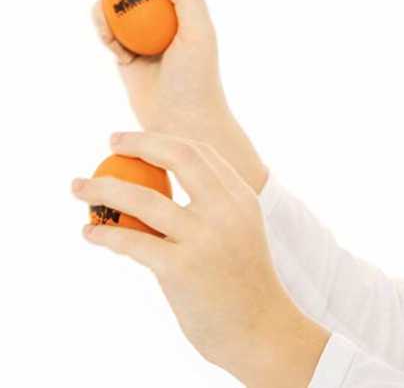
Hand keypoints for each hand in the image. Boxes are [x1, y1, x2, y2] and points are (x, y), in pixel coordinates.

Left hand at [72, 132, 328, 386]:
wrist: (262, 329)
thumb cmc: (244, 281)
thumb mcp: (238, 232)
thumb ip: (212, 207)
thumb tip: (164, 190)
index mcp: (241, 198)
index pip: (200, 152)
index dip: (163, 139)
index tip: (136, 139)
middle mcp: (226, 210)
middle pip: (179, 156)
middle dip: (138, 142)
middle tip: (110, 141)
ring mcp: (206, 238)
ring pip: (143, 199)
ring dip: (103, 188)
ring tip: (77, 186)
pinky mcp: (183, 269)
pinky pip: (133, 243)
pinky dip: (105, 235)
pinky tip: (89, 233)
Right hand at [93, 0, 265, 190]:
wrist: (183, 122)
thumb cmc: (196, 80)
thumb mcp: (198, 33)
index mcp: (184, 5)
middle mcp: (164, 16)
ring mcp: (144, 34)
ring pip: (115, 4)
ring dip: (105, 9)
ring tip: (112, 35)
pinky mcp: (127, 53)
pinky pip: (107, 30)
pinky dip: (104, 33)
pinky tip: (116, 52)